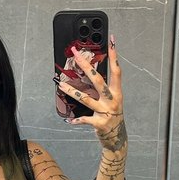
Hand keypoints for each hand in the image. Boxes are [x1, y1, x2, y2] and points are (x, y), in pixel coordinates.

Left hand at [57, 34, 126, 151]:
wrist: (117, 138)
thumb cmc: (111, 117)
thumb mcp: (112, 101)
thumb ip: (103, 90)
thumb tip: (90, 76)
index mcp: (117, 92)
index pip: (116, 70)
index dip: (114, 55)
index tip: (111, 41)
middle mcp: (112, 100)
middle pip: (98, 80)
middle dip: (86, 67)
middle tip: (76, 55)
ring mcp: (106, 112)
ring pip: (86, 98)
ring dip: (71, 91)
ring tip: (61, 85)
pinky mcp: (99, 123)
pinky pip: (85, 120)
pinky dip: (76, 120)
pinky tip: (69, 121)